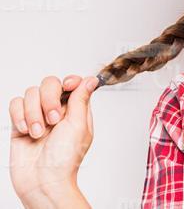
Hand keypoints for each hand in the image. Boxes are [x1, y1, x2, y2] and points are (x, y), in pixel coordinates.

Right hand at [9, 75, 97, 204]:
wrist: (42, 180)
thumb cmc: (65, 158)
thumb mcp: (79, 126)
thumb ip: (81, 99)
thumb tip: (91, 79)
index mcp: (76, 109)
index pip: (72, 83)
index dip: (70, 80)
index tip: (68, 85)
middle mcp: (57, 110)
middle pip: (50, 83)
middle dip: (49, 99)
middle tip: (54, 120)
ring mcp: (37, 115)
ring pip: (31, 93)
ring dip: (33, 112)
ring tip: (39, 133)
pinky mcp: (20, 123)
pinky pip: (15, 104)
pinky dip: (19, 115)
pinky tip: (26, 131)